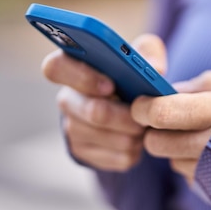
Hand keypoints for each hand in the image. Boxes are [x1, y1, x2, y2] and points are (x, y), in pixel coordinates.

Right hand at [42, 34, 167, 170]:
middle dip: (124, 116)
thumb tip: (154, 68)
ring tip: (144, 126)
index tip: (111, 85)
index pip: (56, 68)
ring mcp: (73, 129)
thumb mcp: (141, 55)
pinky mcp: (86, 153)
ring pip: (108, 137)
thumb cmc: (130, 74)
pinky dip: (135, 150)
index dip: (82, 78)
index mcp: (71, 67)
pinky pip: (117, 157)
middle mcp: (66, 100)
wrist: (127, 109)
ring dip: (133, 133)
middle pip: (92, 111)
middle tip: (144, 116)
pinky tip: (138, 140)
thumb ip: (148, 52)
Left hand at [131, 71, 210, 183]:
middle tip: (165, 124)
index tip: (140, 105)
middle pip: (156, 141)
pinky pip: (186, 176)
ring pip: (169, 159)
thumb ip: (202, 88)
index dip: (144, 108)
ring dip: (175, 149)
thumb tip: (165, 90)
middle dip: (155, 132)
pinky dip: (192, 165)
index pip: (162, 111)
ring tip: (201, 140)